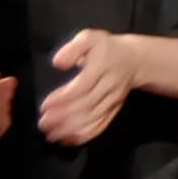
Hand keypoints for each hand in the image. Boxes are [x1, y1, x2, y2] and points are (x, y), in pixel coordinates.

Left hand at [38, 28, 137, 146]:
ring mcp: (113, 101)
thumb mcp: (89, 38)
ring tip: (51, 135)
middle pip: (86, 106)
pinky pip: (100, 126)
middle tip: (42, 124)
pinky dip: (84, 136)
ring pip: (92, 119)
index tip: (44, 106)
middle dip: (63, 118)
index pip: (82, 86)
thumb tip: (57, 63)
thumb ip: (73, 49)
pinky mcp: (114, 111)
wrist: (135, 60)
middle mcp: (109, 86)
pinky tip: (68, 140)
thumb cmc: (105, 48)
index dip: (63, 98)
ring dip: (71, 130)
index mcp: (102, 67)